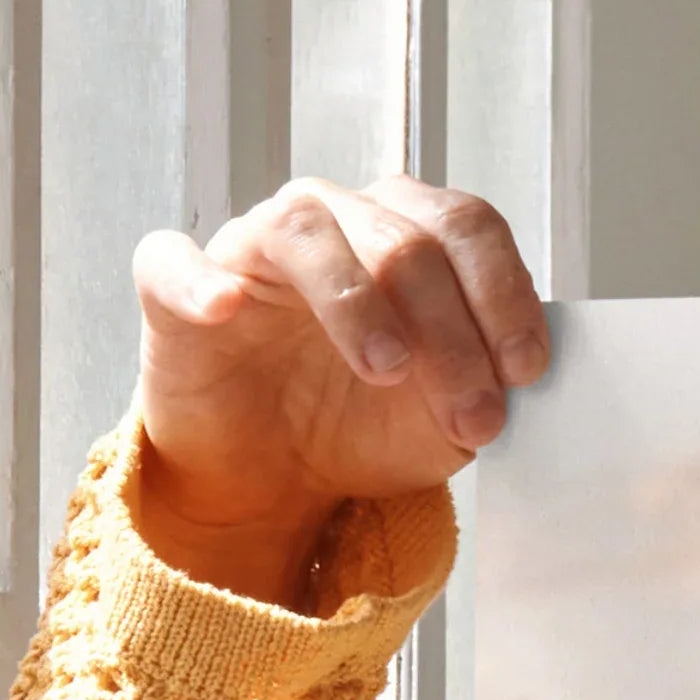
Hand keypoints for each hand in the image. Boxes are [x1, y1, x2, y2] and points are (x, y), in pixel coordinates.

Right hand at [128, 178, 548, 605]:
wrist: (274, 477)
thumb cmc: (361, 425)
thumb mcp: (445, 419)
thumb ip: (486, 386)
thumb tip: (520, 378)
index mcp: (407, 235)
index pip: (467, 228)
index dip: (503, 294)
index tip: (525, 371)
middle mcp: (334, 221)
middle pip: (403, 239)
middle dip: (451, 333)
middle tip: (472, 414)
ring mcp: (253, 246)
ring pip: (306, 232)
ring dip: (356, 302)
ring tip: (387, 370)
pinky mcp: (176, 287)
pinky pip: (174, 261)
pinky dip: (200, 280)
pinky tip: (226, 308)